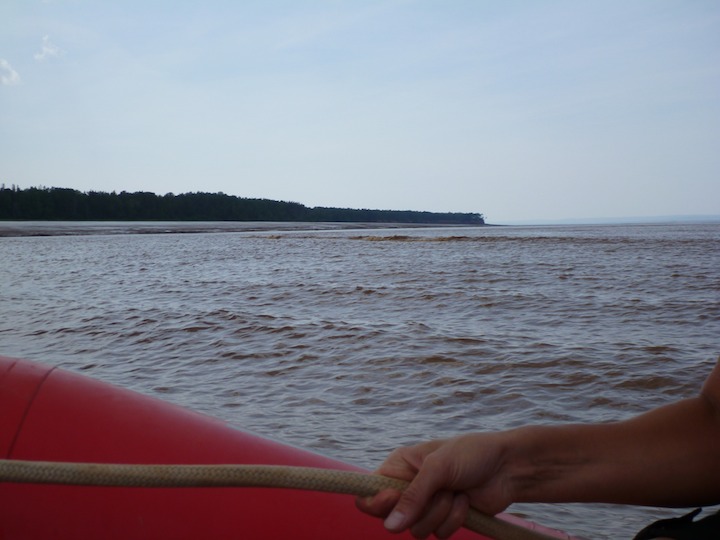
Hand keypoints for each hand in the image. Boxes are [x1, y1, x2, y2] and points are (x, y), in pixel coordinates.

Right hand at [356, 433, 513, 537]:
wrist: (507, 468)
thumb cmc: (472, 455)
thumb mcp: (438, 468)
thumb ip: (413, 497)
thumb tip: (389, 526)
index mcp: (400, 466)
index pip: (370, 490)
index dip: (375, 502)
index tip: (391, 501)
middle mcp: (410, 487)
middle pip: (392, 518)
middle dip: (421, 508)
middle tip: (439, 492)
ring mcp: (427, 505)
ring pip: (417, 530)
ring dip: (441, 513)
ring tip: (456, 493)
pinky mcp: (444, 520)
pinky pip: (438, 535)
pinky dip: (454, 520)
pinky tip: (465, 502)